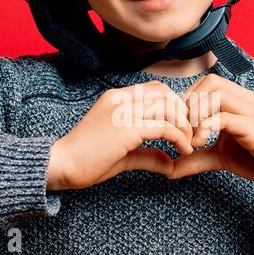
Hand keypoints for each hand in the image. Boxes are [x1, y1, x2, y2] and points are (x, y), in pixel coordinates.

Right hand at [46, 80, 196, 190]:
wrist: (62, 165)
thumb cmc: (88, 160)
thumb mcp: (124, 155)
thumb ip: (148, 154)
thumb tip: (171, 164)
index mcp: (116, 98)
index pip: (155, 89)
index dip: (174, 104)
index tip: (182, 126)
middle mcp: (120, 98)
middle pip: (165, 93)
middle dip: (183, 112)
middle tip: (191, 133)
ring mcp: (123, 111)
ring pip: (168, 107)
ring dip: (185, 125)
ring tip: (189, 143)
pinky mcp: (127, 128)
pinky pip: (164, 127)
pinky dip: (179, 138)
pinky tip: (184, 151)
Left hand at [168, 75, 253, 188]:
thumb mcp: (218, 157)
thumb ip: (196, 158)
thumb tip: (169, 169)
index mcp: (238, 99)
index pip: (206, 81)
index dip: (188, 100)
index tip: (182, 125)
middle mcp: (245, 99)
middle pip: (209, 81)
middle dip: (190, 104)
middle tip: (184, 130)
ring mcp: (252, 111)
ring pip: (216, 94)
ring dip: (197, 114)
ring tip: (192, 138)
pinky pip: (225, 117)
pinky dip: (206, 128)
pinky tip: (200, 144)